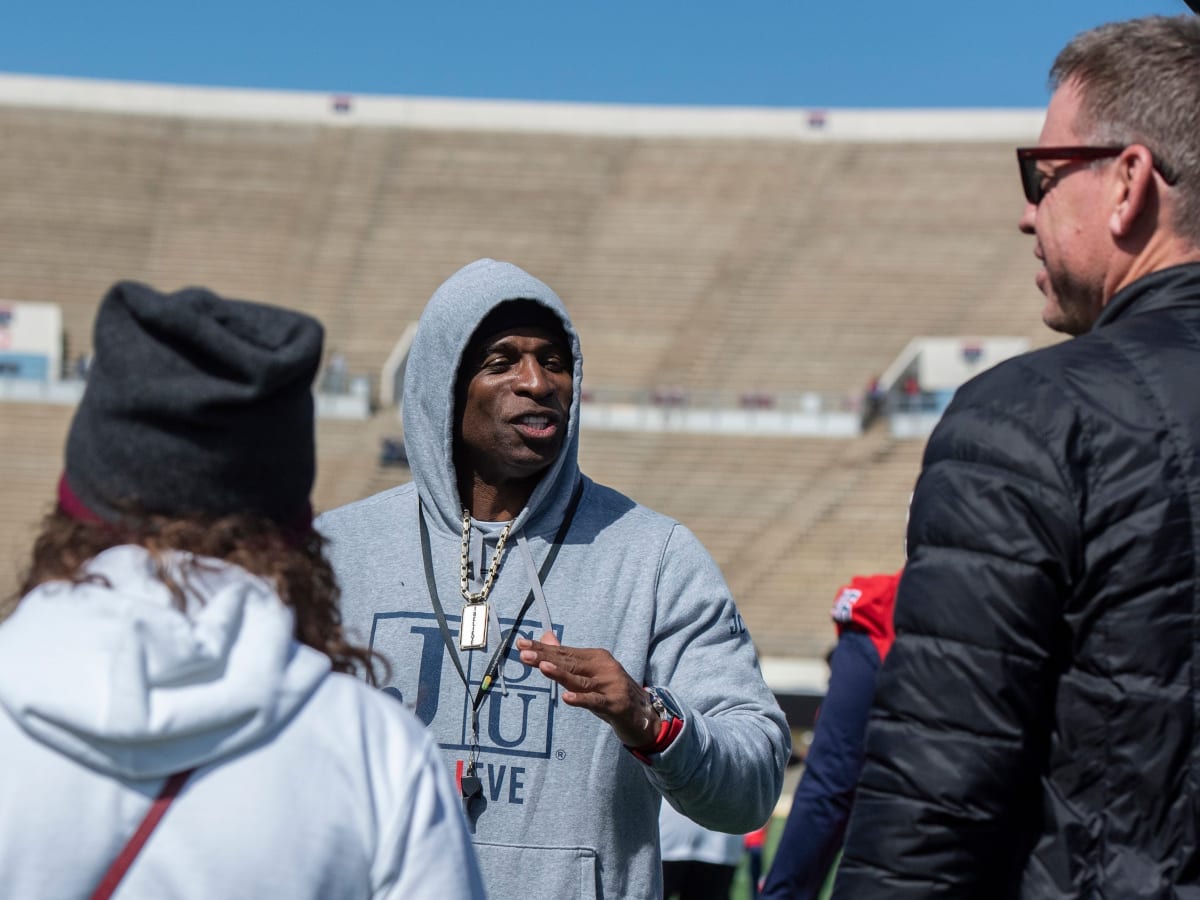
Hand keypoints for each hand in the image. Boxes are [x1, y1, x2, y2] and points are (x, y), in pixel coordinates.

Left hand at [517, 631, 660, 747]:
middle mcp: (603, 667)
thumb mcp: (589, 673)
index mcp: (596, 657)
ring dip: (560, 674)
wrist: (643, 714)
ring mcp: (610, 685)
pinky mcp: (615, 704)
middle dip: (545, 658)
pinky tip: (567, 697)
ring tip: (542, 667)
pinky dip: (580, 699)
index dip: (543, 649)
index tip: (522, 645)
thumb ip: (567, 657)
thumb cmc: (610, 692)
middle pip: (569, 663)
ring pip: (580, 680)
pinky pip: (594, 701)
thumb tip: (545, 638)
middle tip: (525, 653)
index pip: (564, 652)